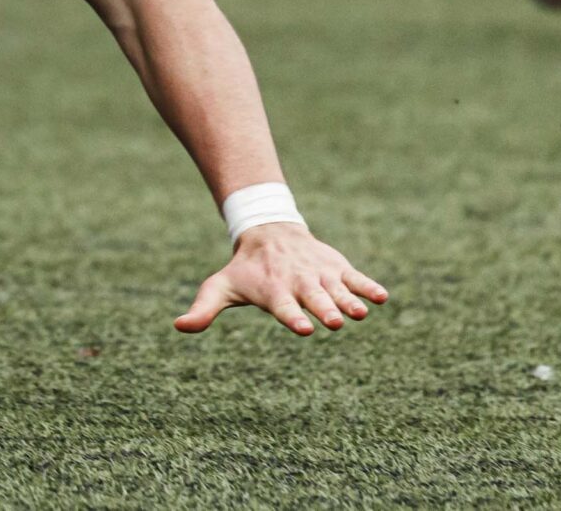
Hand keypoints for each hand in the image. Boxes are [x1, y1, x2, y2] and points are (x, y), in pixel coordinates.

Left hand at [174, 222, 387, 337]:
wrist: (268, 231)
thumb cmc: (244, 270)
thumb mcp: (220, 286)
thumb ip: (204, 308)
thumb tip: (179, 326)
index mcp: (273, 290)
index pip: (282, 306)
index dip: (292, 317)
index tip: (304, 329)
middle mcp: (298, 282)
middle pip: (313, 298)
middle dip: (324, 309)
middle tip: (335, 322)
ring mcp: (319, 274)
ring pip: (337, 289)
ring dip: (349, 300)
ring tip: (361, 312)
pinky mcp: (336, 268)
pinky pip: (355, 278)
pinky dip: (367, 286)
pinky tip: (382, 297)